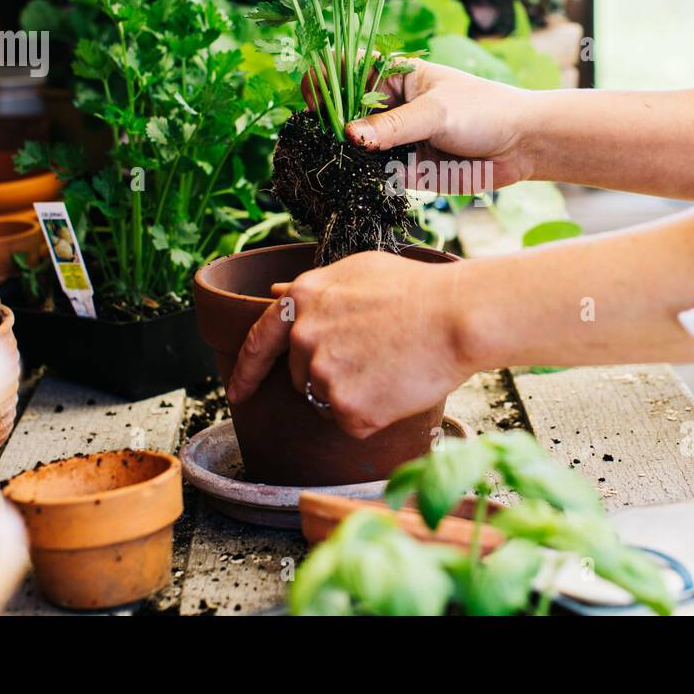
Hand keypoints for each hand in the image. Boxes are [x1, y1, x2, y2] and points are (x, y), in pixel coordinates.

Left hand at [227, 251, 473, 438]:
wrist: (457, 316)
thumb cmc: (418, 290)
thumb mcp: (359, 271)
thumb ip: (314, 288)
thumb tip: (275, 293)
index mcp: (301, 300)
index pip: (259, 342)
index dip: (245, 370)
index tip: (236, 390)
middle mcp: (303, 338)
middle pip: (303, 377)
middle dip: (330, 375)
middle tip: (376, 359)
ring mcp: (321, 374)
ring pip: (327, 402)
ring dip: (353, 395)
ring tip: (391, 368)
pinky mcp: (345, 408)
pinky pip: (352, 422)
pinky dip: (373, 415)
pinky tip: (396, 388)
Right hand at [330, 59, 537, 191]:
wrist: (523, 145)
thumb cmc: (484, 111)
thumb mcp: (437, 112)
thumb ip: (394, 126)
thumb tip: (350, 136)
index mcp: (397, 76)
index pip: (349, 71)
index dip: (326, 81)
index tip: (314, 100)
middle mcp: (392, 107)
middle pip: (347, 113)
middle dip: (330, 125)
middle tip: (320, 140)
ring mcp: (398, 139)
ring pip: (359, 147)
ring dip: (344, 156)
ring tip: (333, 164)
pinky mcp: (408, 169)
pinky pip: (377, 174)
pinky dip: (364, 179)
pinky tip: (355, 182)